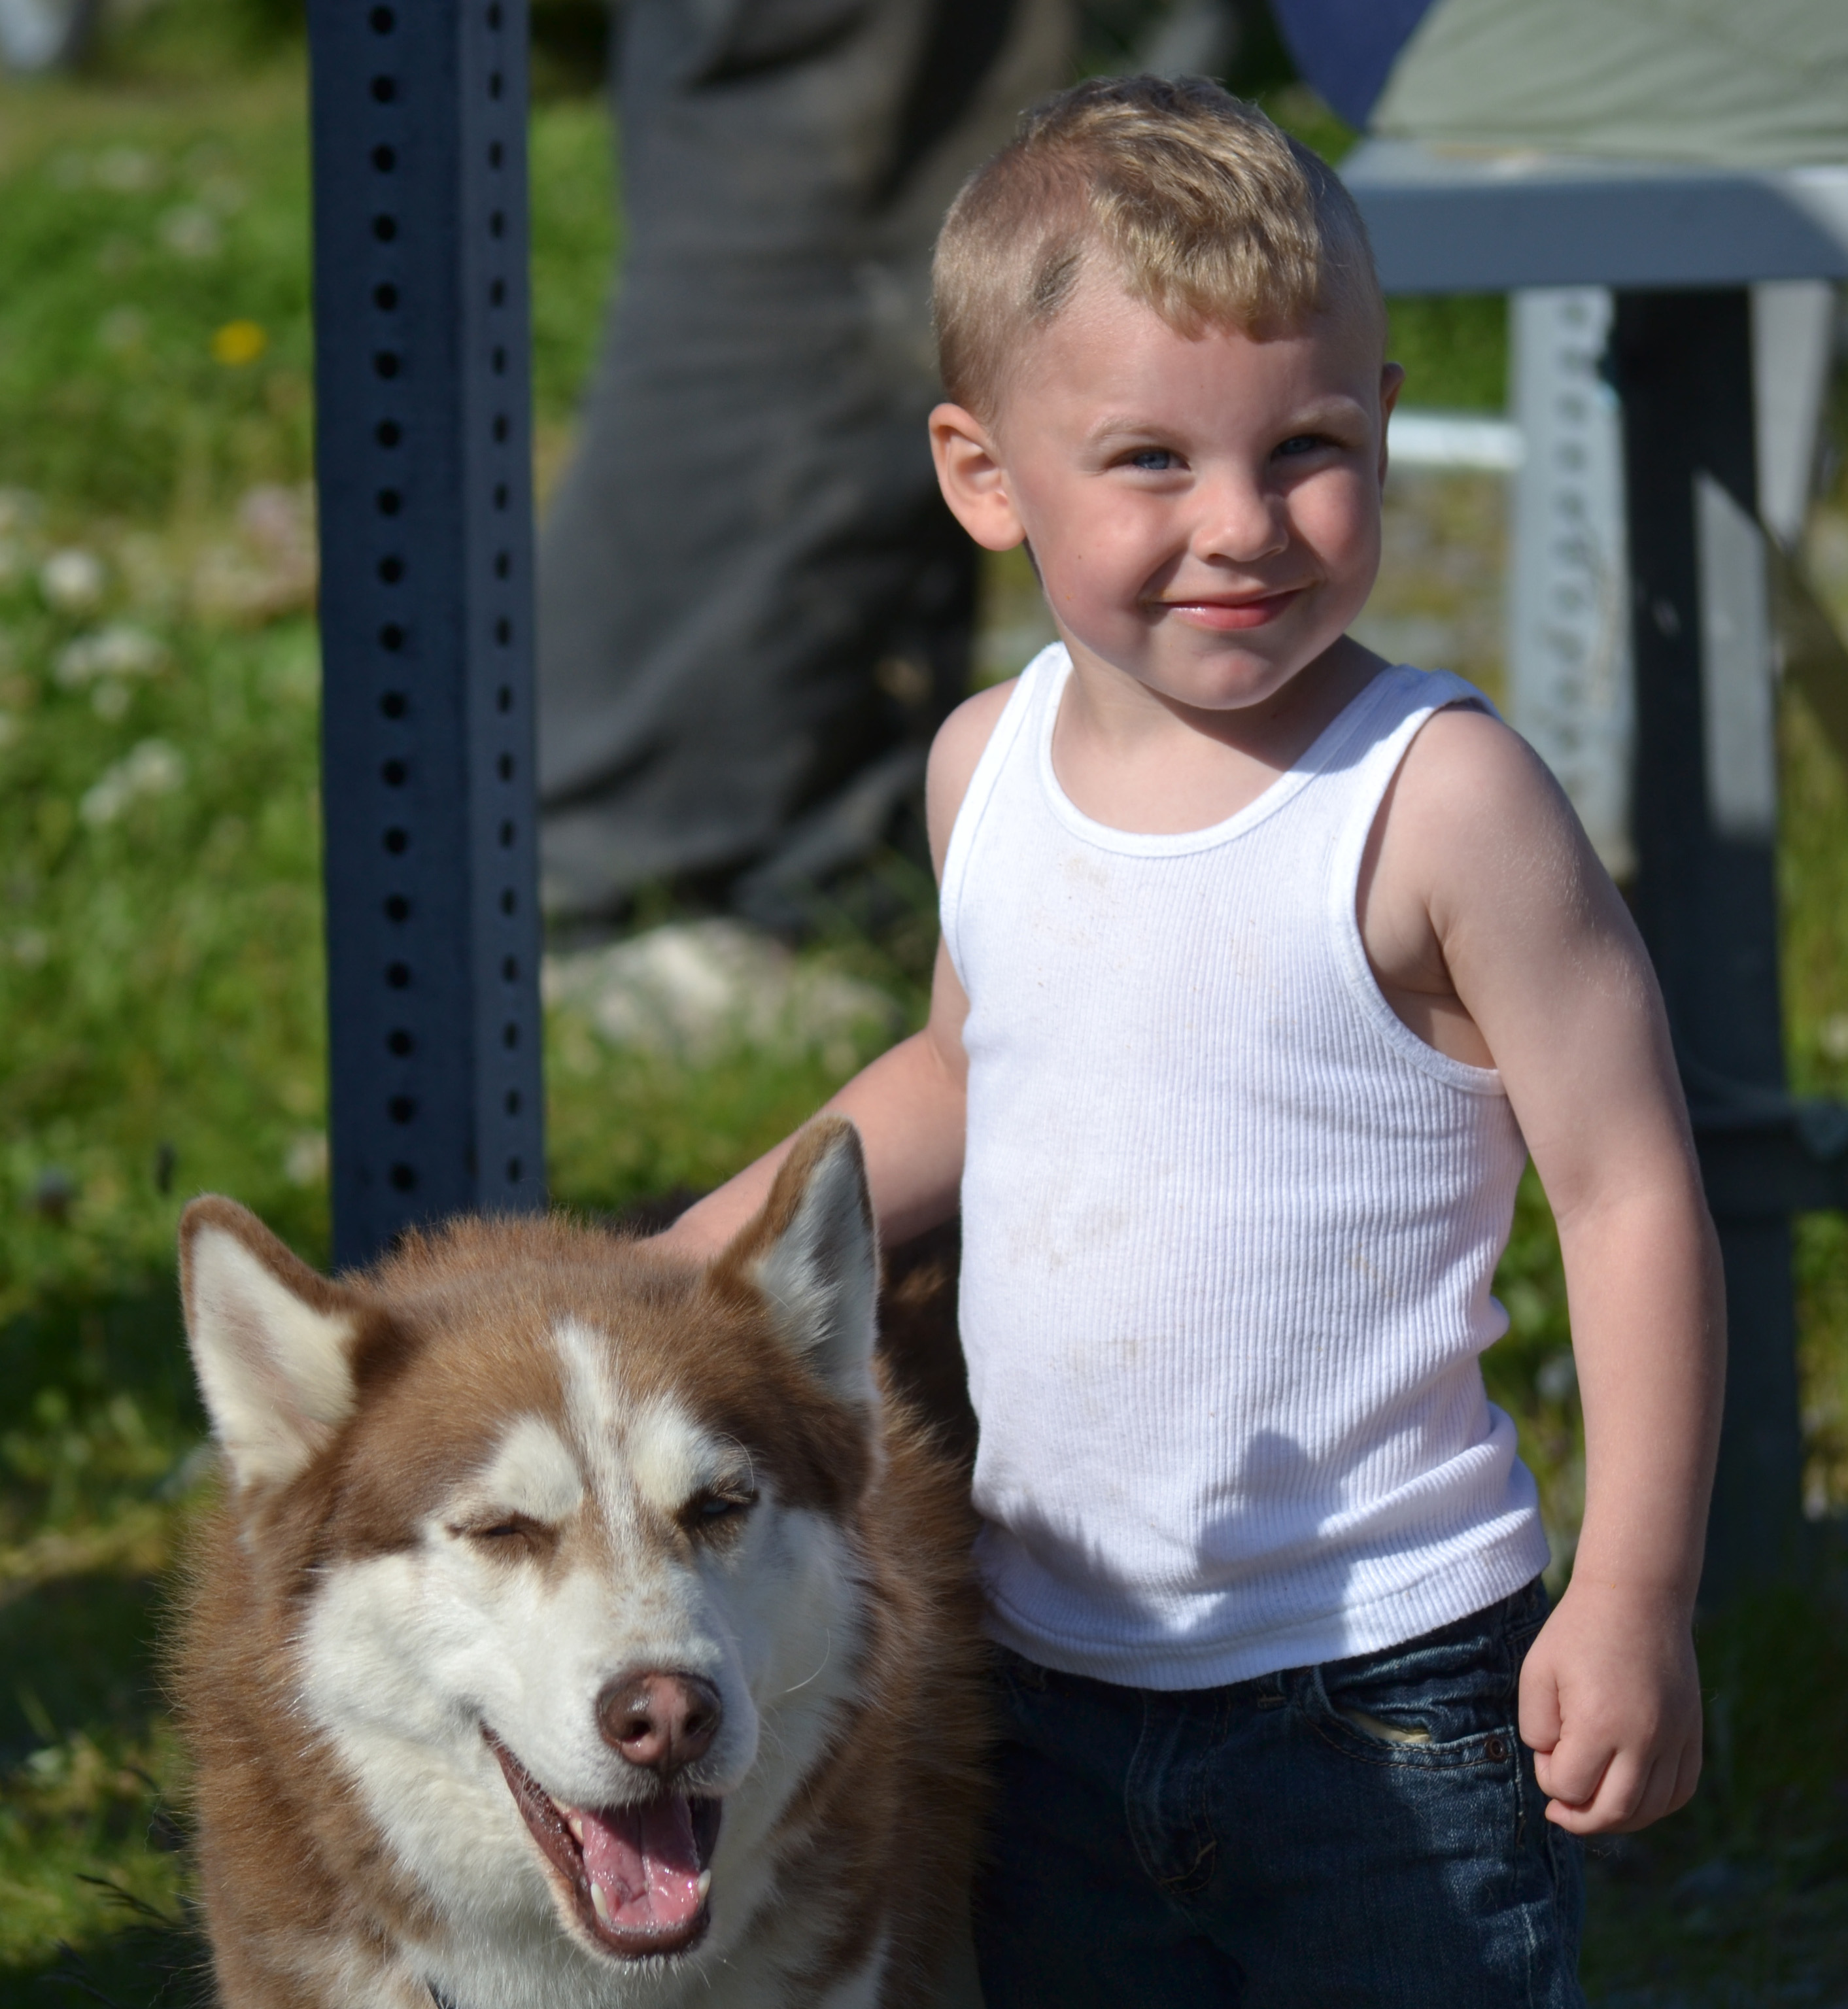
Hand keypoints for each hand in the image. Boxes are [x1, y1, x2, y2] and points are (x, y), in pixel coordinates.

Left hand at [1518, 1577, 1702, 1833]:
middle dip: (1581, 1819)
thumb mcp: (1537, 1673)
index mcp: (1599, 1723)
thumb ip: (1536, 1728)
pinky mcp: (1692, 1734)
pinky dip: (1655, 1805)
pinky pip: (1680, 1791)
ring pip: (1651, 1809)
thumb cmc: (1578, 1633)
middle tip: (1561, 1811)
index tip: (1546, 1750)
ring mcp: (1675, 1738)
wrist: (1636, 1598)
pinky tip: (1631, 1794)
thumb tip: (1557, 1769)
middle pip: (1615, 1812)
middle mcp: (1644, 1738)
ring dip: (1619, 1818)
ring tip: (1593, 1804)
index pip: (1571, 1787)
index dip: (1550, 1780)